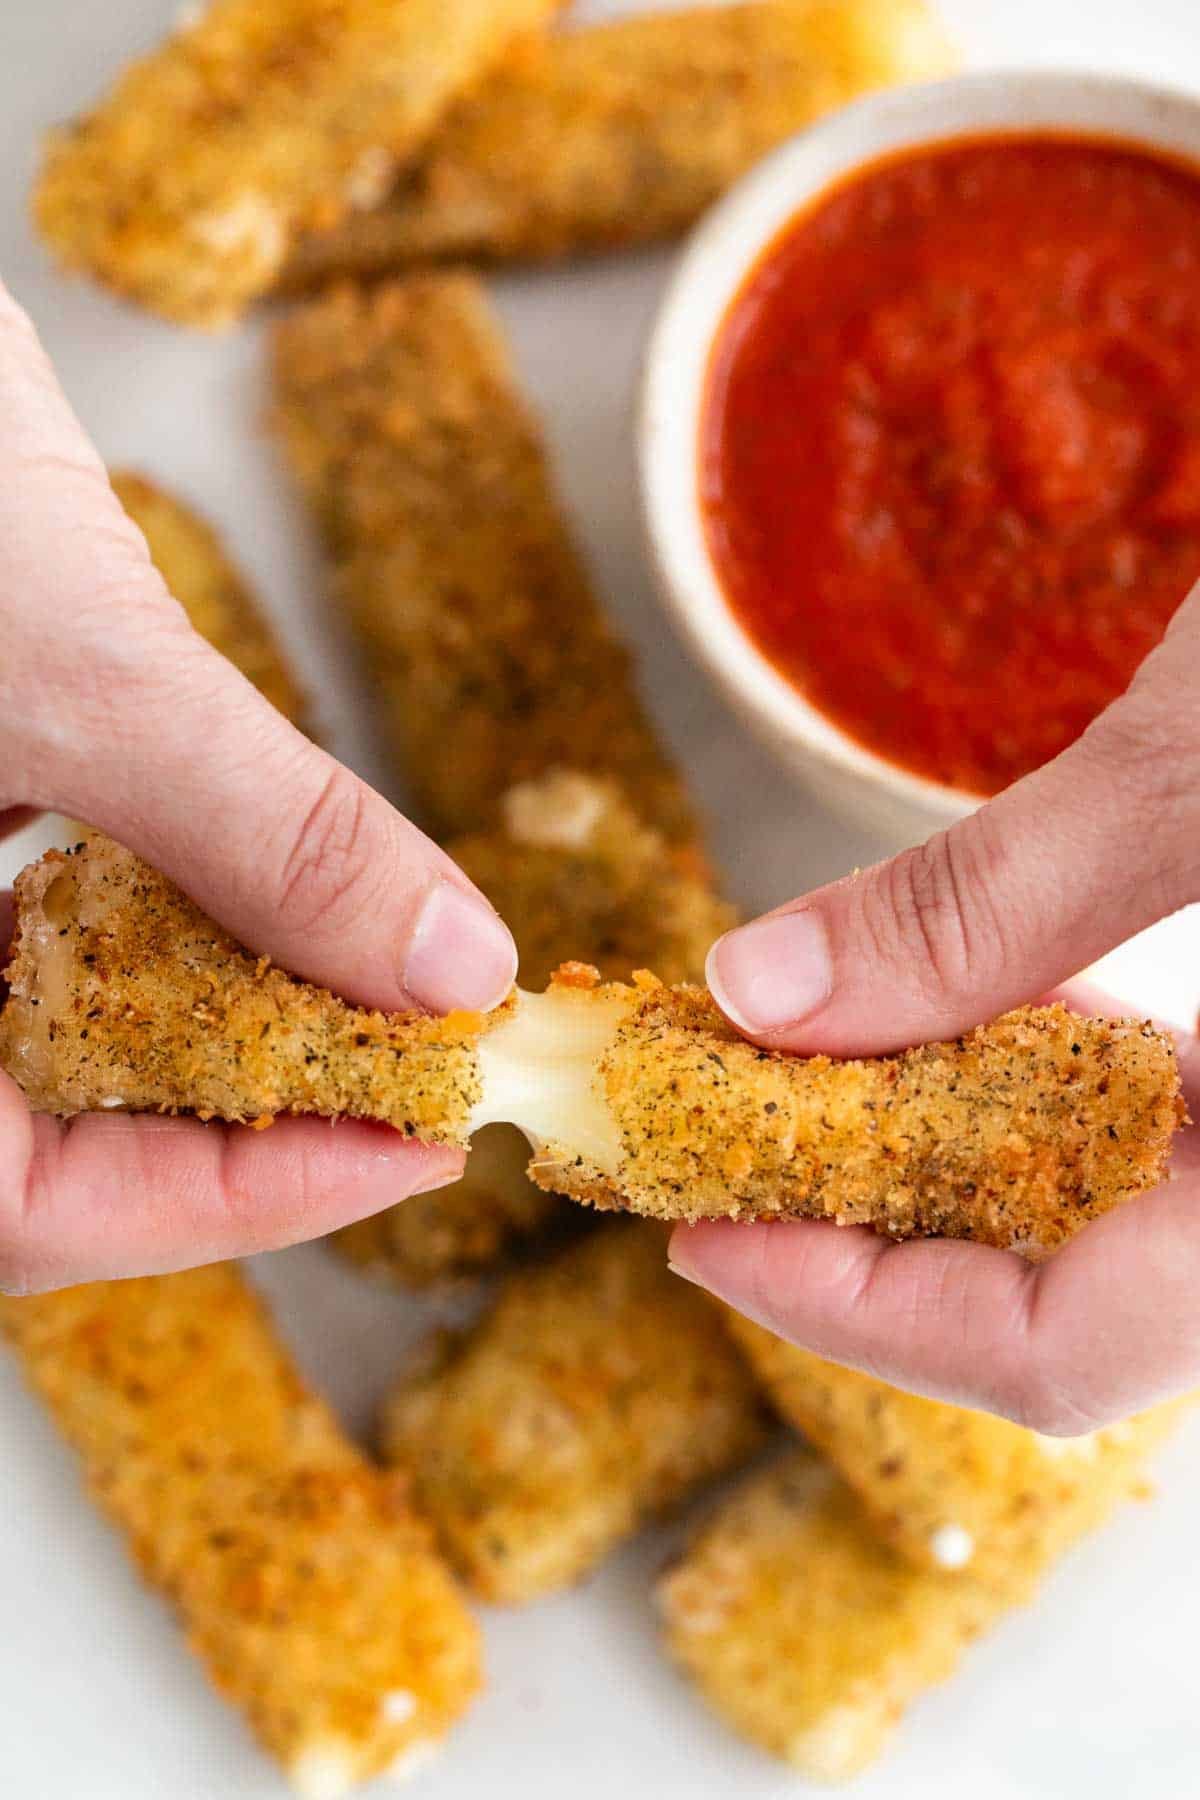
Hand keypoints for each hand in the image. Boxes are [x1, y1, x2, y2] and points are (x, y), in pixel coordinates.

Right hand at [0, 282, 515, 1291]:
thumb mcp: (68, 663)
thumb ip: (264, 830)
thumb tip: (454, 966)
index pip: (29, 1203)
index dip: (237, 1201)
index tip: (423, 1146)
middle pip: (58, 1134)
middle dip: (254, 1113)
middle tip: (433, 1068)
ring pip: (64, 1044)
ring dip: (232, 1025)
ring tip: (388, 996)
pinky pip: (57, 940)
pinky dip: (180, 931)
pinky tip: (279, 903)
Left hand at [673, 582, 1199, 1434]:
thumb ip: (986, 911)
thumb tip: (757, 1001)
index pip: (1062, 1355)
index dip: (852, 1315)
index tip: (699, 1232)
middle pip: (1059, 1296)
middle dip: (864, 1224)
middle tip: (712, 1134)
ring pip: (1093, 1209)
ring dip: (924, 1144)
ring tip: (787, 1064)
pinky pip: (1138, 1120)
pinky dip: (1014, 1072)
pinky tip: (942, 1006)